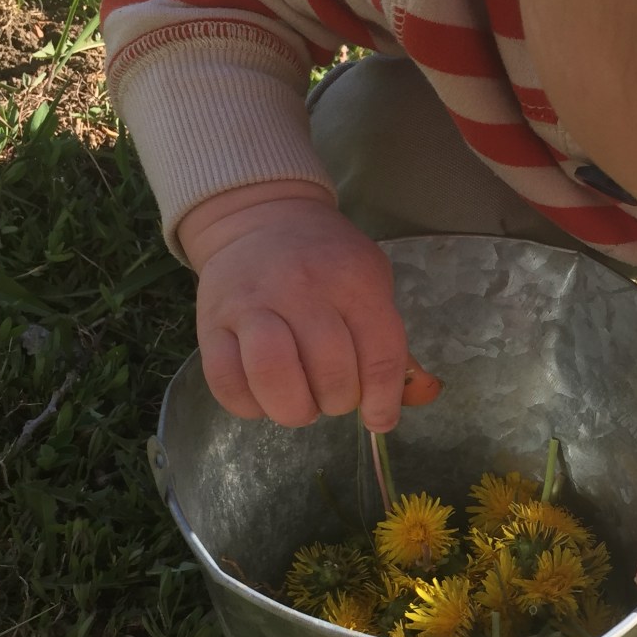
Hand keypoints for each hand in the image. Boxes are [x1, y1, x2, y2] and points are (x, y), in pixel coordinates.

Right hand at [178, 181, 438, 428]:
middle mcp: (302, 288)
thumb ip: (395, 346)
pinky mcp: (210, 323)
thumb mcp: (372, 285)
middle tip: (334, 395)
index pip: (380, 355)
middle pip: (329, 370)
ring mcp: (251, 304)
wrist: (261, 217)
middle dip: (338, 401)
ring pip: (273, 374)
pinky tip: (264, 397)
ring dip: (294, 408)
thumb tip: (426, 395)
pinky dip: (248, 406)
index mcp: (353, 280)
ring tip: (300, 403)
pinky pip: (226, 382)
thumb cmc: (327, 262)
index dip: (383, 400)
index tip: (379, 418)